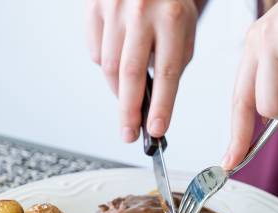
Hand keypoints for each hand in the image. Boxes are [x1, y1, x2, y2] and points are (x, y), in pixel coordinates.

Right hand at [85, 0, 201, 141]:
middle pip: (130, 73)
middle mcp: (142, 10)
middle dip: (129, 111)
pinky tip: (118, 55)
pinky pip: (95, 52)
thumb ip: (171, 64)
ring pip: (108, 66)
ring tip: (129, 90)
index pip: (167, 72)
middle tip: (129, 134)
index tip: (156, 129)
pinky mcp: (93, 6)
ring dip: (119, 88)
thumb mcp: (183, 30)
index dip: (161, 105)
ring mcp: (114, 7)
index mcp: (172, 16)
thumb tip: (151, 105)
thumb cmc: (168, 4)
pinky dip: (105, 64)